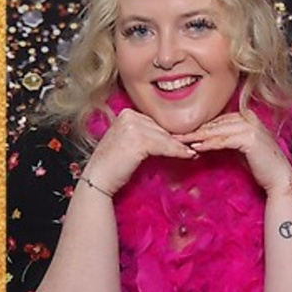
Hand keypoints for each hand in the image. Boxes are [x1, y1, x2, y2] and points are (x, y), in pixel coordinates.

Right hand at [81, 108, 197, 197]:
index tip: (185, 139)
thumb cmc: (113, 165)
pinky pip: (164, 145)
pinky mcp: (137, 140)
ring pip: (165, 136)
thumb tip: (172, 135)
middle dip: (178, 137)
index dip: (171, 131)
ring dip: (181, 146)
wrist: (98, 179)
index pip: (155, 121)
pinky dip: (177, 151)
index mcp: (126, 113)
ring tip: (192, 152)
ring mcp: (132, 126)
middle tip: (194, 145)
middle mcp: (128, 115)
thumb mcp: (129, 142)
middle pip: (161, 127)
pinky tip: (188, 155)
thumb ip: (145, 134)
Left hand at [188, 108, 291, 199]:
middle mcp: (249, 118)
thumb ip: (226, 139)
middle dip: (194, 129)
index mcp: (246, 116)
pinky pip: (224, 141)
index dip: (199, 126)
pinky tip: (196, 147)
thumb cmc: (260, 165)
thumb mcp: (240, 147)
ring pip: (217, 130)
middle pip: (215, 123)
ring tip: (179, 140)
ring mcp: (250, 127)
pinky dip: (209, 144)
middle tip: (173, 134)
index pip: (217, 119)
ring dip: (197, 136)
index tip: (181, 131)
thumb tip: (204, 138)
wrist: (279, 178)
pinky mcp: (250, 138)